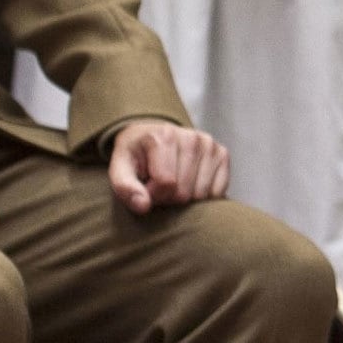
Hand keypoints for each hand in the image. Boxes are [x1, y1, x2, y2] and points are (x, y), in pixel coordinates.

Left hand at [106, 119, 229, 215]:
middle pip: (184, 192)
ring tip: (173, 186)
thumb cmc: (135, 156)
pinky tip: (190, 185)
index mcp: (165, 136)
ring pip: (201, 195)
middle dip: (168, 199)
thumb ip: (125, 188)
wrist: (151, 136)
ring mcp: (210, 145)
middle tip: (158, 188)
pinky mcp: (222, 154)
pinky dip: (202, 197)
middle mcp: (192, 137)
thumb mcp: (120, 169)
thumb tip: (143, 206)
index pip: (166, 183)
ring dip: (185, 200)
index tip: (145, 188)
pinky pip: (217, 192)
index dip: (152, 195)